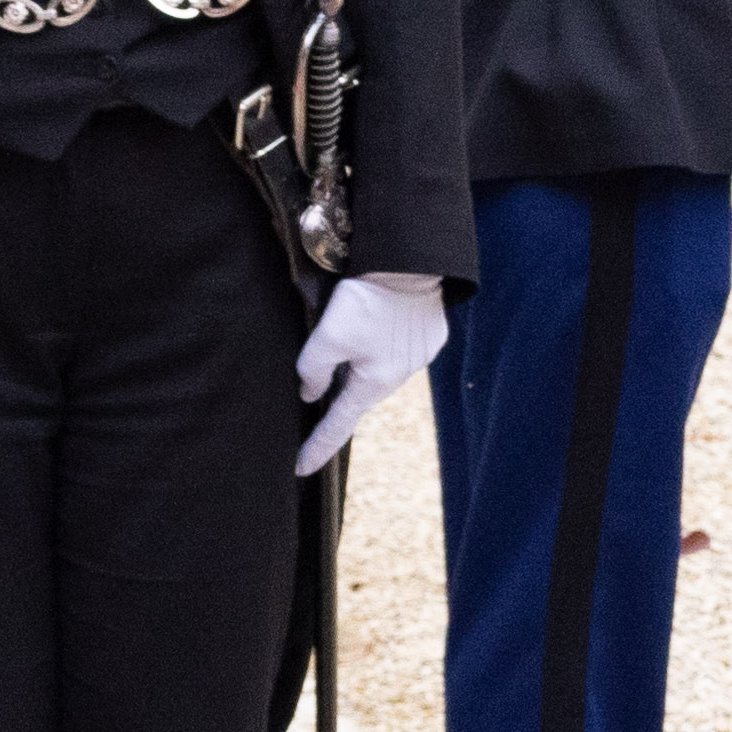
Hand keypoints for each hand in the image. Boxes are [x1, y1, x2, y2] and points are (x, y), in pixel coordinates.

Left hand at [291, 272, 447, 477]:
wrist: (411, 262)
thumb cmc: (367, 302)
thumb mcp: (327, 337)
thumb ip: (313, 371)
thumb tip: (311, 393)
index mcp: (375, 382)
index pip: (339, 424)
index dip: (318, 446)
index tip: (300, 469)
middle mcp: (402, 375)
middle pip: (361, 394)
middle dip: (340, 395)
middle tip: (317, 383)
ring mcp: (421, 356)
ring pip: (381, 371)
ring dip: (362, 365)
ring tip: (352, 339)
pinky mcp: (431, 335)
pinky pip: (401, 350)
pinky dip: (385, 346)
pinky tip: (381, 325)